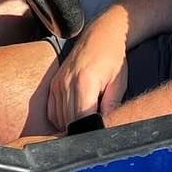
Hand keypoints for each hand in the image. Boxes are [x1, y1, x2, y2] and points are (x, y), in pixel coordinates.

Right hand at [47, 10, 129, 129]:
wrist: (101, 35)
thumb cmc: (113, 58)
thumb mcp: (118, 83)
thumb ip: (111, 106)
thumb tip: (105, 127)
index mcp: (85, 82)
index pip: (82, 119)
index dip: (90, 131)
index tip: (98, 135)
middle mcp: (67, 83)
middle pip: (69, 121)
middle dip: (81, 130)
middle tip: (93, 133)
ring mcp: (58, 83)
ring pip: (59, 119)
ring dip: (70, 126)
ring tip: (85, 124)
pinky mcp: (54, 84)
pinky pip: (52, 111)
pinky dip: (61, 119)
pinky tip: (74, 118)